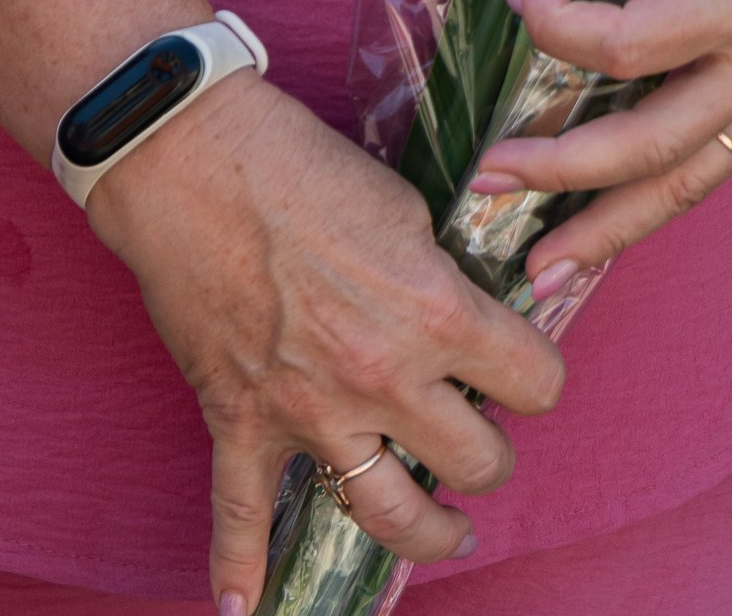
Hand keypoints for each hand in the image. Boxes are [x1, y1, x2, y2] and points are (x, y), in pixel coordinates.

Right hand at [88, 71, 563, 607]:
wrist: (193, 160)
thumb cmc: (301, 162)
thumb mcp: (403, 206)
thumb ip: (436, 275)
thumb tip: (456, 314)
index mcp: (434, 311)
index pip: (533, 378)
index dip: (537, 374)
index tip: (527, 369)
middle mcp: (382, 377)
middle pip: (474, 460)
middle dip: (490, 451)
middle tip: (484, 435)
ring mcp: (311, 412)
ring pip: (389, 513)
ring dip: (428, 532)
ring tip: (449, 535)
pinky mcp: (242, 421)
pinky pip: (241, 516)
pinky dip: (239, 570)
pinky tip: (242, 609)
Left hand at [465, 0, 731, 288]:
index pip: (641, 40)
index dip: (565, 27)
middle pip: (652, 142)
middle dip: (564, 170)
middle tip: (483, 182)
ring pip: (685, 182)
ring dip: (608, 226)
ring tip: (535, 270)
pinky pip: (713, 171)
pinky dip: (656, 210)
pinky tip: (606, 235)